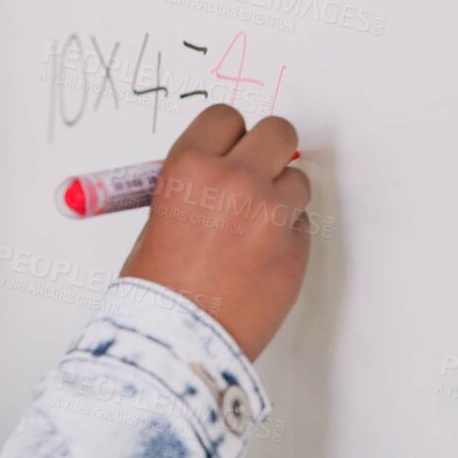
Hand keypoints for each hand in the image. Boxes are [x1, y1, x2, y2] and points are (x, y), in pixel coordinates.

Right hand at [118, 104, 311, 359]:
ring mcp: (271, 213)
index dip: (227, 135)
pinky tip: (258, 260)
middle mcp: (235, 180)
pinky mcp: (297, 247)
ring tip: (252, 229)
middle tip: (257, 171)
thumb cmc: (156, 286)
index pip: (225, 117)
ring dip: (281, 196)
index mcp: (189, 168)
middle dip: (268, 149)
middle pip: (277, 132)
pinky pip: (301, 224)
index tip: (228, 149)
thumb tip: (222, 169)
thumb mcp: (158, 217)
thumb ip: (195, 187)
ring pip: (297, 180)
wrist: (178, 340)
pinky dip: (285, 236)